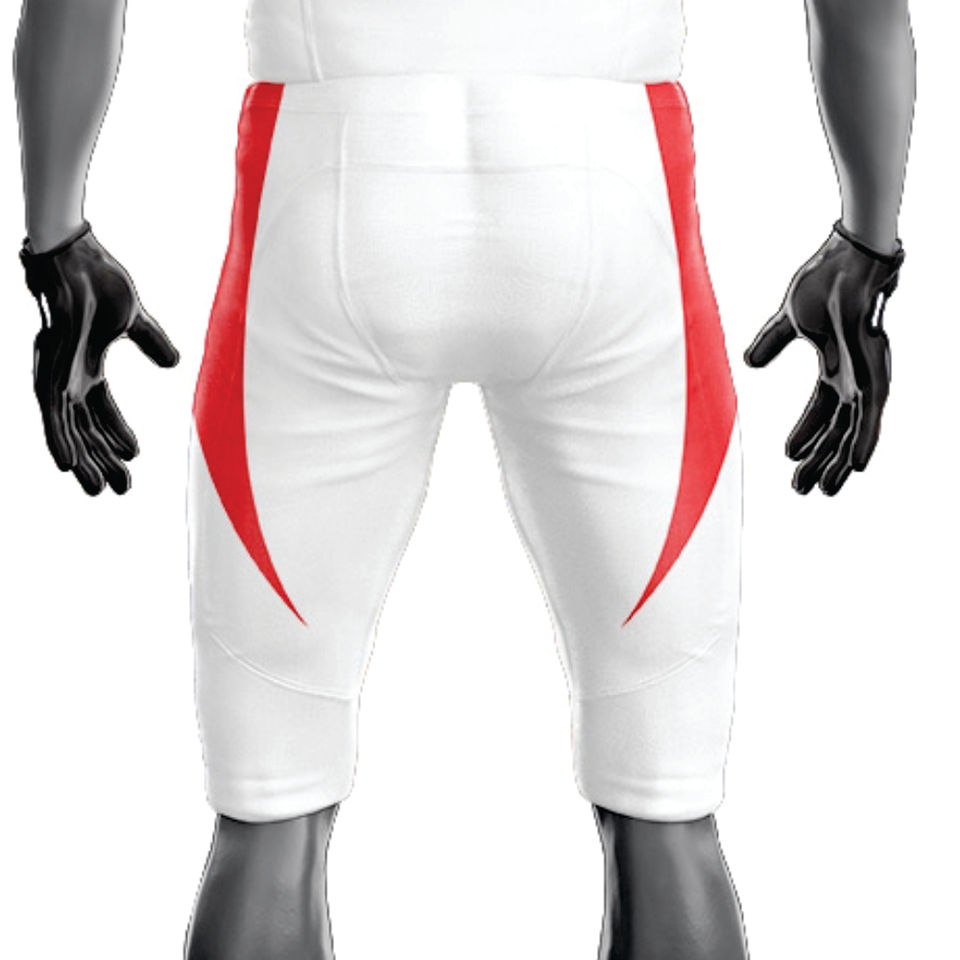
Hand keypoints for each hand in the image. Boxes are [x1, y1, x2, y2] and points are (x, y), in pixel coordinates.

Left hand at [20, 222, 178, 494]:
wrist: (76, 256)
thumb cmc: (100, 279)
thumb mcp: (136, 319)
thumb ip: (152, 342)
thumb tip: (174, 363)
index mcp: (86, 366)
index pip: (101, 412)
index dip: (117, 436)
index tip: (136, 458)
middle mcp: (67, 376)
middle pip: (84, 429)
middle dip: (103, 460)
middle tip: (119, 489)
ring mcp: (55, 375)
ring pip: (66, 430)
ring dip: (82, 461)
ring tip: (96, 489)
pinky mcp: (48, 371)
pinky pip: (51, 416)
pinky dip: (59, 441)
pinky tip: (68, 466)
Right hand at [744, 222, 903, 495]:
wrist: (847, 258)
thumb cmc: (824, 280)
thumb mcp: (789, 321)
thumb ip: (771, 343)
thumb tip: (749, 363)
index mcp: (836, 365)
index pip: (821, 411)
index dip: (806, 436)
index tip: (788, 457)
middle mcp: (855, 376)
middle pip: (839, 429)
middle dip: (821, 460)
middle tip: (805, 489)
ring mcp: (867, 376)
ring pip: (856, 430)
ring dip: (840, 461)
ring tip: (827, 489)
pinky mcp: (874, 373)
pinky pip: (872, 417)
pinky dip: (865, 442)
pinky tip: (857, 466)